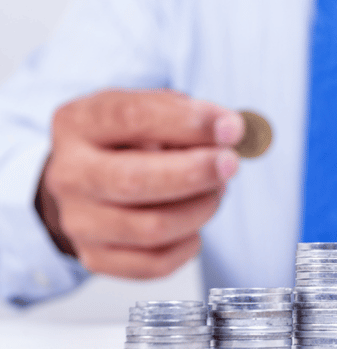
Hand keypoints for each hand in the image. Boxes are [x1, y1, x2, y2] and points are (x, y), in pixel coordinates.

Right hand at [38, 89, 243, 278]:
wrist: (88, 181)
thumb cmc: (129, 140)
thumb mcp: (150, 109)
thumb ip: (188, 114)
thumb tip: (229, 131)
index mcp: (79, 122)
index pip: (132, 117)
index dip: (188, 123)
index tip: (231, 129)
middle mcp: (70, 173)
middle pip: (133, 180)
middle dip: (194, 173)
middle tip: (230, 164)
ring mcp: (78, 221)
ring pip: (152, 228)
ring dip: (200, 209)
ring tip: (215, 191)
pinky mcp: (96, 257)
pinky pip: (156, 263)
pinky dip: (188, 244)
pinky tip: (194, 224)